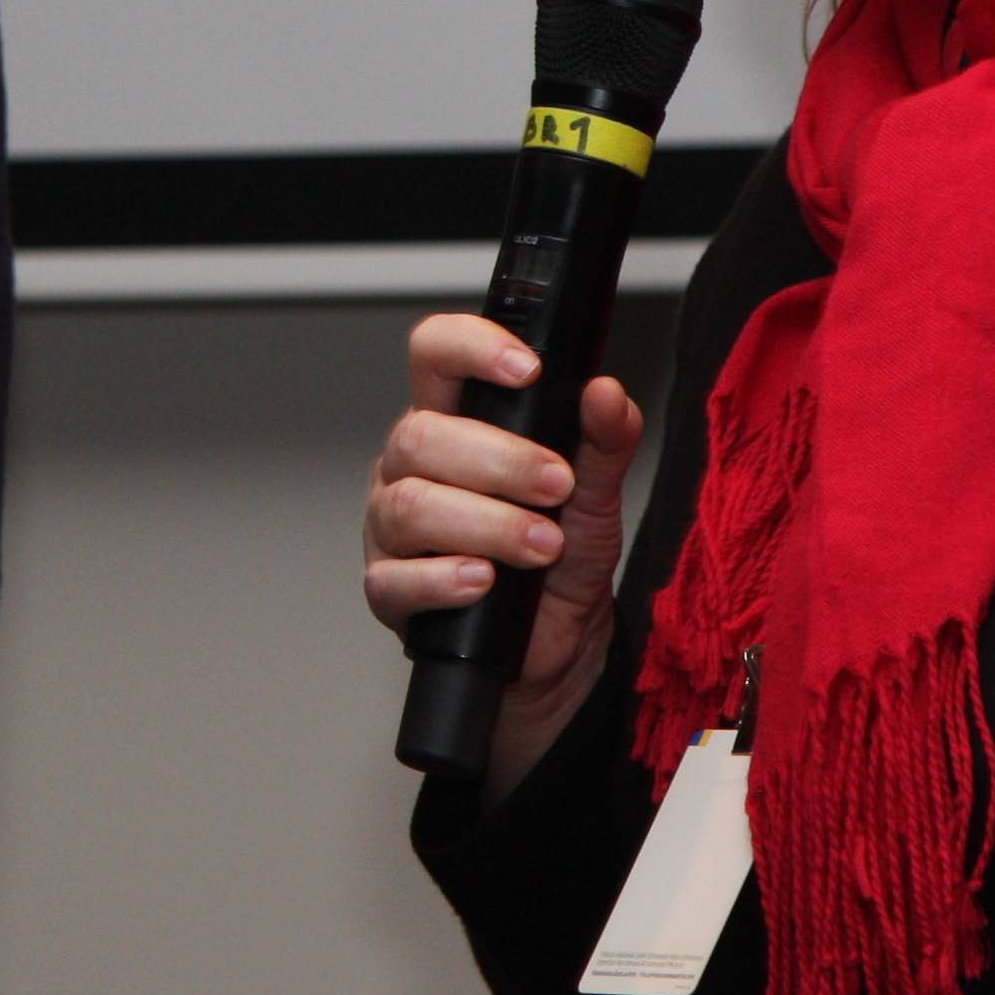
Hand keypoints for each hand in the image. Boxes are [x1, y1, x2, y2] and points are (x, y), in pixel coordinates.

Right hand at [361, 311, 649, 803]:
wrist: (557, 647)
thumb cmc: (562, 559)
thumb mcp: (596, 495)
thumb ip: (604, 441)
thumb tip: (606, 394)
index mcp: (453, 421)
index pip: (434, 354)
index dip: (470, 346)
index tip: (526, 369)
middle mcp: (410, 466)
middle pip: (420, 435)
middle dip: (500, 460)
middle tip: (558, 487)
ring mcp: (391, 529)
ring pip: (409, 506)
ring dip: (486, 524)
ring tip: (542, 547)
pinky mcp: (388, 590)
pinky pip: (395, 579)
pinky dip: (443, 579)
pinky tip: (484, 582)